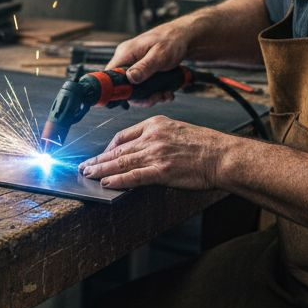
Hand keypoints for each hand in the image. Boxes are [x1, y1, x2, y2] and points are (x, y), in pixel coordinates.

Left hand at [77, 115, 228, 189]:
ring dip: (101, 169)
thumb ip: (158, 137)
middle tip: (84, 166)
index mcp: (156, 124)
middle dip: (98, 159)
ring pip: (120, 162)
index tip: (101, 154)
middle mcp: (153, 137)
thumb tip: (142, 150)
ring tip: (88, 175)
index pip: (123, 135)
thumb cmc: (206, 146)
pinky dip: (117, 180)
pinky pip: (133, 176)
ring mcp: (156, 154)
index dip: (108, 147)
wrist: (223, 156)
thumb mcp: (178, 130)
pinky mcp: (161, 171)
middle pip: (117, 149)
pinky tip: (106, 182)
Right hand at [107, 18, 194, 104]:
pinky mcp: (142, 71)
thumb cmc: (172, 40)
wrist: (184, 38)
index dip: (116, 89)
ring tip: (164, 94)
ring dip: (151, 96)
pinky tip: (166, 91)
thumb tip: (130, 78)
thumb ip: (144, 67)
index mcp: (126, 53)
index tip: (131, 98)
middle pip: (124, 86)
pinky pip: (143, 87)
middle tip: (156, 97)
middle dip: (141, 97)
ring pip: (135, 89)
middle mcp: (127, 60)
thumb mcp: (160, 55)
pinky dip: (155, 92)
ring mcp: (134, 66)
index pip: (110, 75)